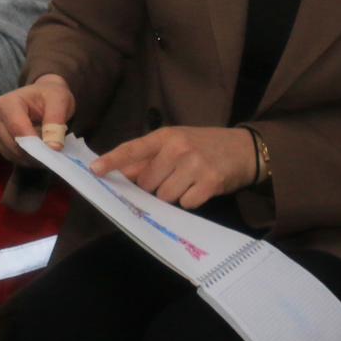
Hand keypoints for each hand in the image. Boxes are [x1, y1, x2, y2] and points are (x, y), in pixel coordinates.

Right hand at [0, 74, 76, 166]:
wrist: (42, 95)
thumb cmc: (50, 95)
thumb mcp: (59, 101)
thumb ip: (56, 121)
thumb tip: (53, 147)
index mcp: (6, 103)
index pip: (19, 130)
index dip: (36, 144)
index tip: (55, 150)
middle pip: (15, 145)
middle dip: (37, 151)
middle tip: (56, 148)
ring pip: (15, 154)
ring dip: (34, 156)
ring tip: (49, 144)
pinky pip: (14, 158)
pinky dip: (29, 158)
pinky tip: (40, 148)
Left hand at [90, 126, 255, 208]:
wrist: (245, 148)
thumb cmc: (205, 145)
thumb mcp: (177, 142)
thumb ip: (150, 157)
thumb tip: (123, 175)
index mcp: (166, 136)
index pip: (133, 149)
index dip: (113, 161)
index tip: (95, 170)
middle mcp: (178, 148)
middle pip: (147, 183)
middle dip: (155, 187)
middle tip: (173, 177)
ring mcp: (195, 164)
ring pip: (165, 196)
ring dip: (173, 196)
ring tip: (188, 181)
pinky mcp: (210, 182)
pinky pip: (186, 203)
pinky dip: (191, 201)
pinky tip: (200, 188)